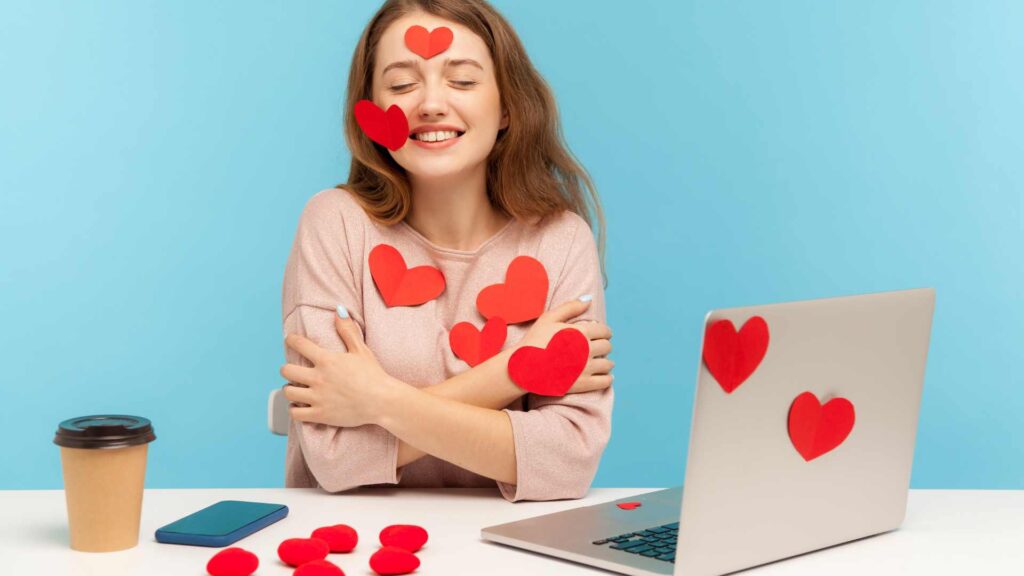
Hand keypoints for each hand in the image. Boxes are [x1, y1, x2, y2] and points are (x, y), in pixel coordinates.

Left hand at [281, 310, 400, 427]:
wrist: (382, 401)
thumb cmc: (373, 375)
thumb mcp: (361, 350)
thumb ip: (347, 330)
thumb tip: (339, 310)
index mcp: (326, 360)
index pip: (299, 344)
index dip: (292, 340)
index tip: (290, 340)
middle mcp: (318, 378)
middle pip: (286, 370)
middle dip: (287, 369)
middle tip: (293, 370)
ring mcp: (318, 397)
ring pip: (288, 392)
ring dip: (290, 389)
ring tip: (296, 388)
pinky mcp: (320, 414)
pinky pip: (295, 413)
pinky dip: (294, 409)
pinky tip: (300, 406)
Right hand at [517, 297, 613, 393]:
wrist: (523, 368)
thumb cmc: (534, 340)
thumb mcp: (549, 318)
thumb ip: (570, 307)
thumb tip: (589, 299)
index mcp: (581, 332)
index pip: (604, 331)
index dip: (604, 332)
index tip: (602, 334)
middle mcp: (587, 349)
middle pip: (607, 346)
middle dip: (603, 346)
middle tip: (599, 348)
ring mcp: (586, 368)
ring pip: (608, 364)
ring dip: (606, 362)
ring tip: (602, 362)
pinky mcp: (583, 384)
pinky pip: (605, 381)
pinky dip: (608, 378)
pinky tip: (605, 376)